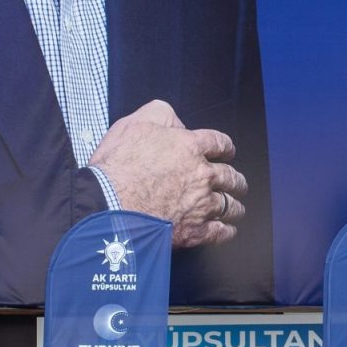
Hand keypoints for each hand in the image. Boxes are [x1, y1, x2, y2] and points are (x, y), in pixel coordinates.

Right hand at [88, 100, 246, 248]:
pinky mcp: (194, 230)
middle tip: (237, 183)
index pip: (219, 143)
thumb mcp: (135, 123)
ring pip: (229, 205)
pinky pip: (219, 232)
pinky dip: (226, 231)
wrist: (109, 203)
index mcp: (190, 147)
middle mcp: (202, 176)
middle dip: (235, 180)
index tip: (228, 152)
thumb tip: (176, 121)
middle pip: (230, 177)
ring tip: (236, 208)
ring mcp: (200, 205)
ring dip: (234, 206)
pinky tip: (227, 230)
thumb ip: (161, 114)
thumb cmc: (118, 165)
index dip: (226, 148)